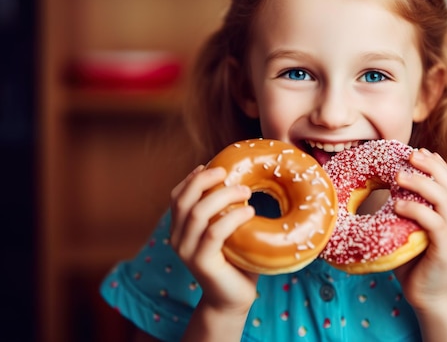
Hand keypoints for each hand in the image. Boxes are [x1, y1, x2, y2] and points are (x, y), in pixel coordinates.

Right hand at [169, 165, 257, 312]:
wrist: (232, 299)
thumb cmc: (235, 261)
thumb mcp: (227, 230)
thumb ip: (223, 210)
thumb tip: (238, 179)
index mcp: (180, 228)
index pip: (177, 196)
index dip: (192, 178)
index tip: (213, 166)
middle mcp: (177, 238)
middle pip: (183, 199)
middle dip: (205, 180)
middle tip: (229, 174)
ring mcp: (186, 251)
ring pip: (198, 212)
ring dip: (223, 196)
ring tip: (246, 191)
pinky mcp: (201, 263)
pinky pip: (214, 233)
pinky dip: (232, 218)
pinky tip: (250, 211)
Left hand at [393, 148, 446, 310]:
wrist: (424, 294)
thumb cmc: (411, 259)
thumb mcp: (405, 226)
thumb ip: (402, 206)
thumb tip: (377, 184)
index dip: (437, 164)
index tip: (418, 150)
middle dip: (431, 166)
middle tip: (410, 154)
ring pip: (444, 200)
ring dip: (421, 183)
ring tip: (399, 174)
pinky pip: (434, 223)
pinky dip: (416, 209)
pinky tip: (397, 204)